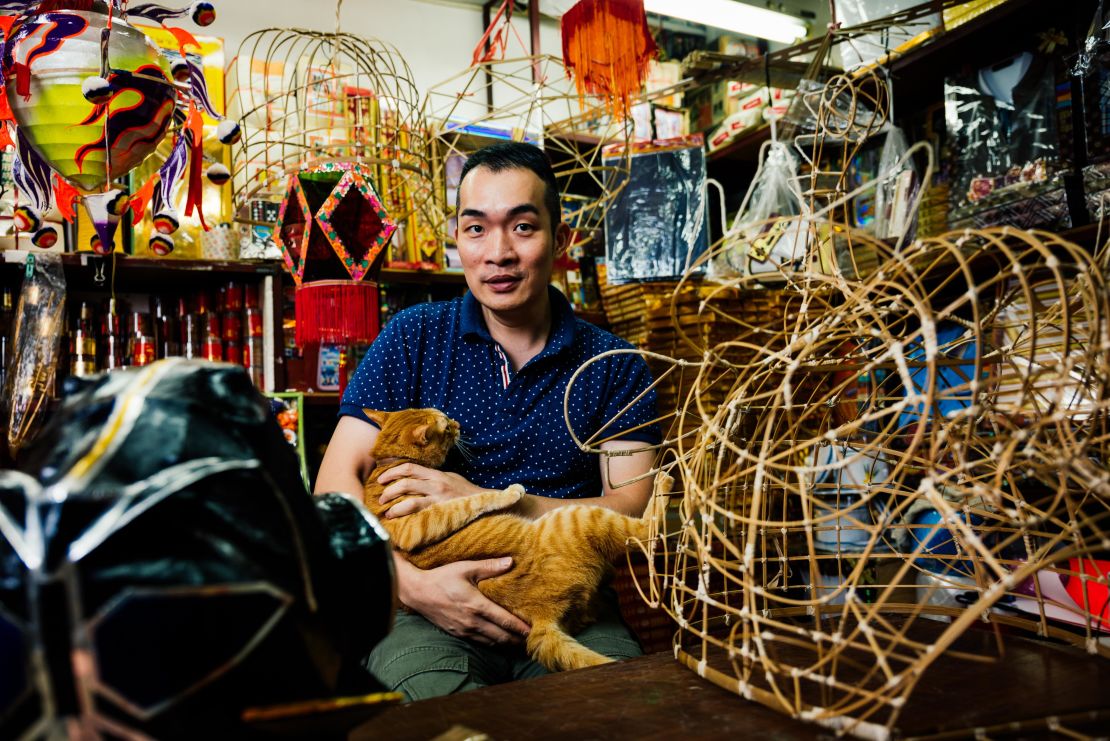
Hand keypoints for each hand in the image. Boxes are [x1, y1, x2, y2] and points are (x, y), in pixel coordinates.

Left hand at [378, 463, 484, 517]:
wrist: (484, 503)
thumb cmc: (466, 491)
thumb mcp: (450, 477)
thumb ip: (432, 477)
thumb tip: (413, 477)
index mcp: (436, 474)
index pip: (409, 468)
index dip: (392, 472)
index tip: (381, 479)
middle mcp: (436, 485)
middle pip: (405, 483)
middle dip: (388, 491)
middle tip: (381, 498)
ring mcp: (439, 500)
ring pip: (410, 502)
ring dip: (394, 508)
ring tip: (388, 513)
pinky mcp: (441, 513)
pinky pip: (420, 516)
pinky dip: (407, 519)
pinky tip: (400, 523)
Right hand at [397, 557, 530, 644]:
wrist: (418, 592)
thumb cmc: (442, 578)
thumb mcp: (465, 568)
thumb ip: (489, 567)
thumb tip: (511, 562)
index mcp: (477, 605)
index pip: (505, 620)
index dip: (520, 627)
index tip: (533, 630)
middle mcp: (472, 621)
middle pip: (501, 636)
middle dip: (517, 639)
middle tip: (531, 639)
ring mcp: (464, 630)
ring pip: (491, 642)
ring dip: (506, 643)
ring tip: (519, 641)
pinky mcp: (458, 633)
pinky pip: (480, 642)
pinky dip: (493, 643)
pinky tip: (499, 640)